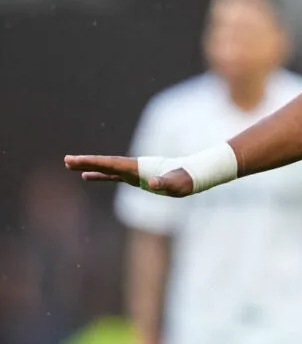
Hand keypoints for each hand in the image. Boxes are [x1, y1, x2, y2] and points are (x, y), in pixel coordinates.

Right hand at [62, 155, 194, 196]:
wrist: (193, 175)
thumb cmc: (185, 180)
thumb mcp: (175, 183)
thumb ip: (164, 182)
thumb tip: (153, 182)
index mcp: (137, 167)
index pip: (110, 164)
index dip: (91, 162)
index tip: (74, 160)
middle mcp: (133, 167)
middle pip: (104, 164)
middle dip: (85, 162)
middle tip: (65, 160)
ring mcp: (133, 172)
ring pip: (106, 169)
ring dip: (89, 167)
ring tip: (71, 166)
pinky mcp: (136, 178)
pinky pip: (113, 176)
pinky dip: (100, 176)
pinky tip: (88, 177)